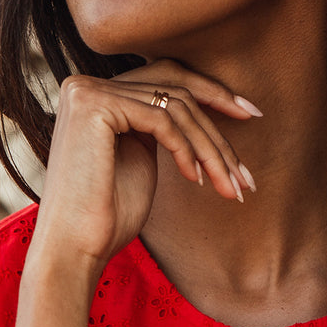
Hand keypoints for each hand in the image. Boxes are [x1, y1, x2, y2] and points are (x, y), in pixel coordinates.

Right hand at [28, 60, 259, 275]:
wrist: (76, 247)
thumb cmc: (109, 215)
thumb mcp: (142, 158)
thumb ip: (160, 126)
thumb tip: (202, 106)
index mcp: (98, 94)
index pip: (165, 78)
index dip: (211, 91)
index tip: (249, 114)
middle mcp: (86, 85)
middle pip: (174, 88)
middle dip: (219, 123)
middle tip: (247, 161)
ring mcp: (86, 91)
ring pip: (175, 105)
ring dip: (211, 148)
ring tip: (230, 185)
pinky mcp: (92, 105)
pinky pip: (162, 119)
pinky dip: (186, 149)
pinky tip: (195, 179)